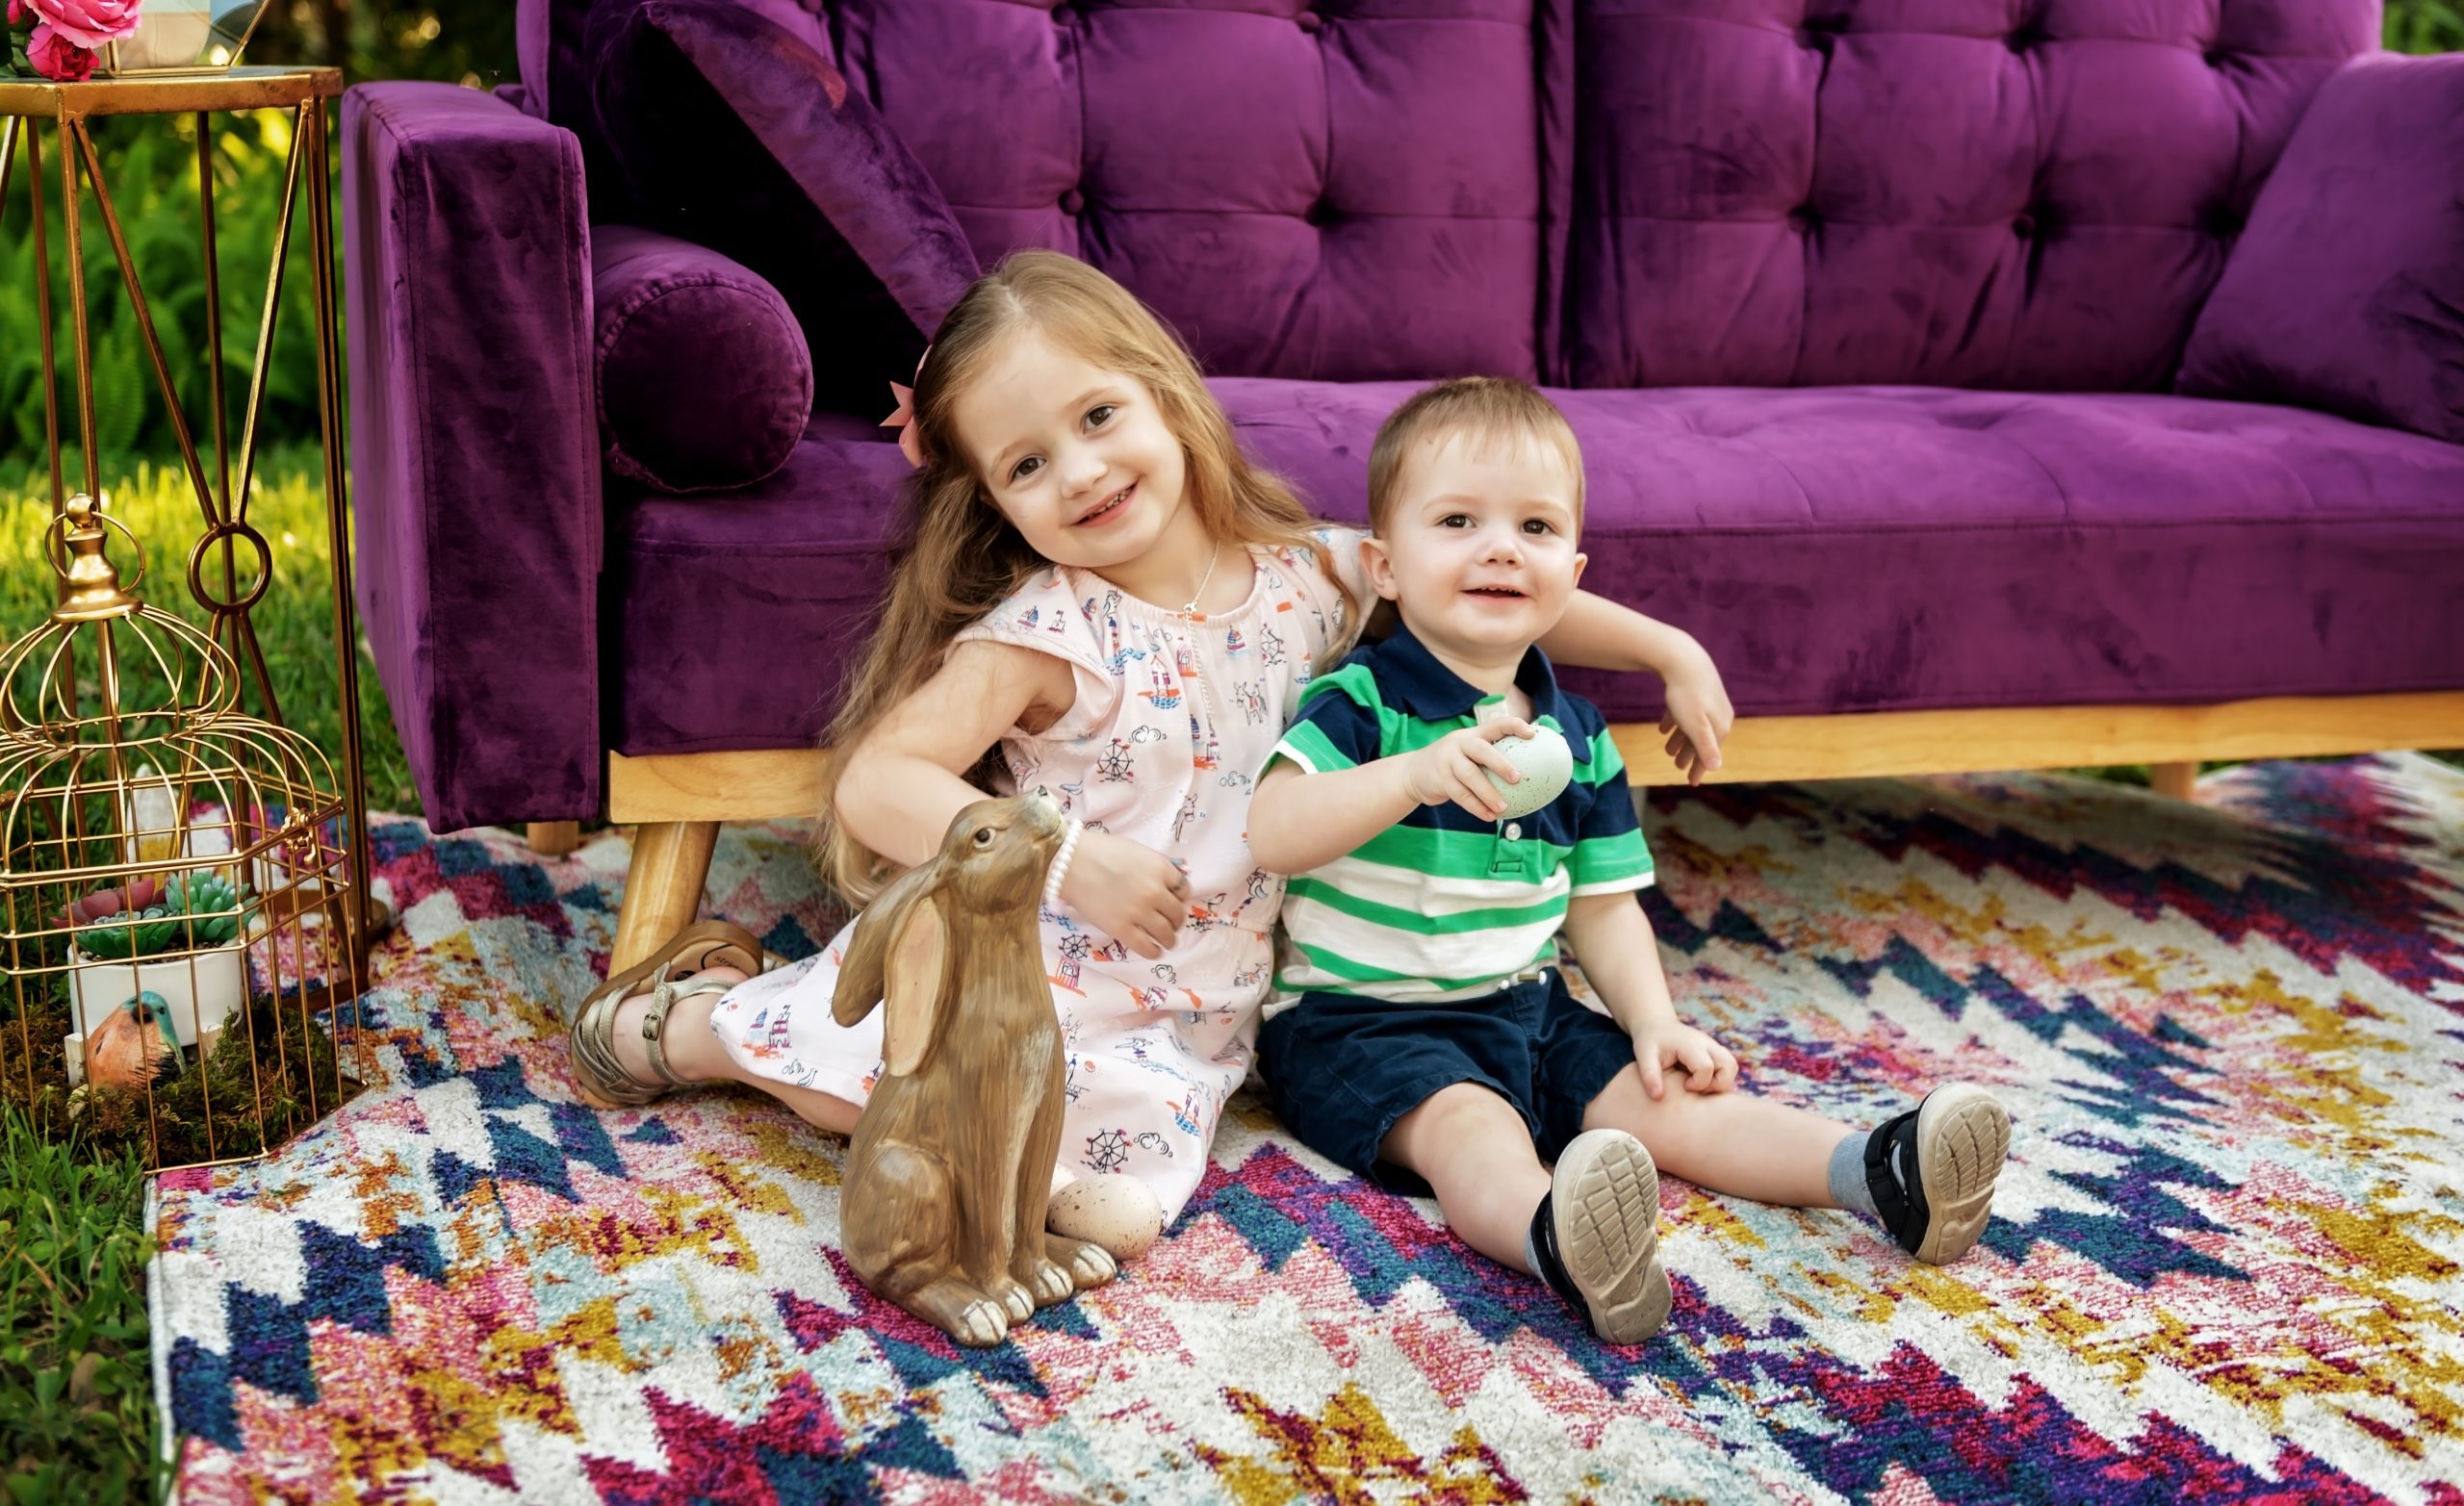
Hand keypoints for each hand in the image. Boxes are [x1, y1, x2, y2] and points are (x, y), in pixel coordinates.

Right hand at [1059, 829, 1189, 959]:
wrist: (1071, 863)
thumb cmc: (1101, 851)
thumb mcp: (1136, 851)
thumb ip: (1154, 867)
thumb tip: (1167, 883)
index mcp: (1160, 868)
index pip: (1184, 888)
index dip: (1179, 897)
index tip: (1174, 902)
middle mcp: (1155, 891)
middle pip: (1177, 913)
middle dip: (1176, 920)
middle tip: (1171, 924)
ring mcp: (1139, 912)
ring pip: (1166, 933)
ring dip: (1169, 939)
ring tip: (1167, 941)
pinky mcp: (1122, 929)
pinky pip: (1146, 947)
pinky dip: (1154, 951)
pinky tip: (1154, 951)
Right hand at [1398, 719, 1536, 820]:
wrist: (1413, 773)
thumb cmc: (1453, 764)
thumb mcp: (1468, 753)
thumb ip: (1490, 756)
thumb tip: (1531, 770)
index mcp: (1472, 735)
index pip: (1495, 725)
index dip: (1514, 726)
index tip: (1532, 734)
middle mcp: (1459, 744)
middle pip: (1481, 750)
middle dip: (1500, 763)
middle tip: (1518, 778)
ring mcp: (1447, 761)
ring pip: (1470, 776)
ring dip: (1488, 793)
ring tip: (1503, 808)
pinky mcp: (1439, 779)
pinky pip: (1460, 795)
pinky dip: (1476, 807)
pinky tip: (1489, 816)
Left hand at [1629, 1017, 1737, 1098]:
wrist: (1657, 1026)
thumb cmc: (1650, 1042)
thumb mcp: (1644, 1057)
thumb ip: (1649, 1075)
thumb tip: (1658, 1097)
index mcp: (1690, 1044)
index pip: (1706, 1067)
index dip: (1698, 1083)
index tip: (1684, 1086)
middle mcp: (1707, 1044)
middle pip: (1729, 1065)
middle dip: (1718, 1084)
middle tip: (1698, 1089)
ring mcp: (1713, 1046)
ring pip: (1732, 1066)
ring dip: (1722, 1082)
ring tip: (1701, 1086)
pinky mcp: (1715, 1052)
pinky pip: (1728, 1067)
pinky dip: (1720, 1078)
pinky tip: (1702, 1082)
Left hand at [1656, 643, 1732, 785]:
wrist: (1682, 658)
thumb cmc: (1687, 695)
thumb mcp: (1695, 725)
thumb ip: (1705, 746)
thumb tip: (1717, 768)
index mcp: (1720, 725)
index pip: (1710, 753)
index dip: (1700, 769)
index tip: (1691, 782)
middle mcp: (1719, 714)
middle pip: (1703, 740)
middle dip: (1690, 754)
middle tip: (1676, 766)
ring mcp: (1708, 700)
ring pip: (1693, 726)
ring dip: (1681, 739)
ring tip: (1668, 748)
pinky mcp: (1697, 689)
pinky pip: (1686, 711)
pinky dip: (1676, 721)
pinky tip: (1663, 727)